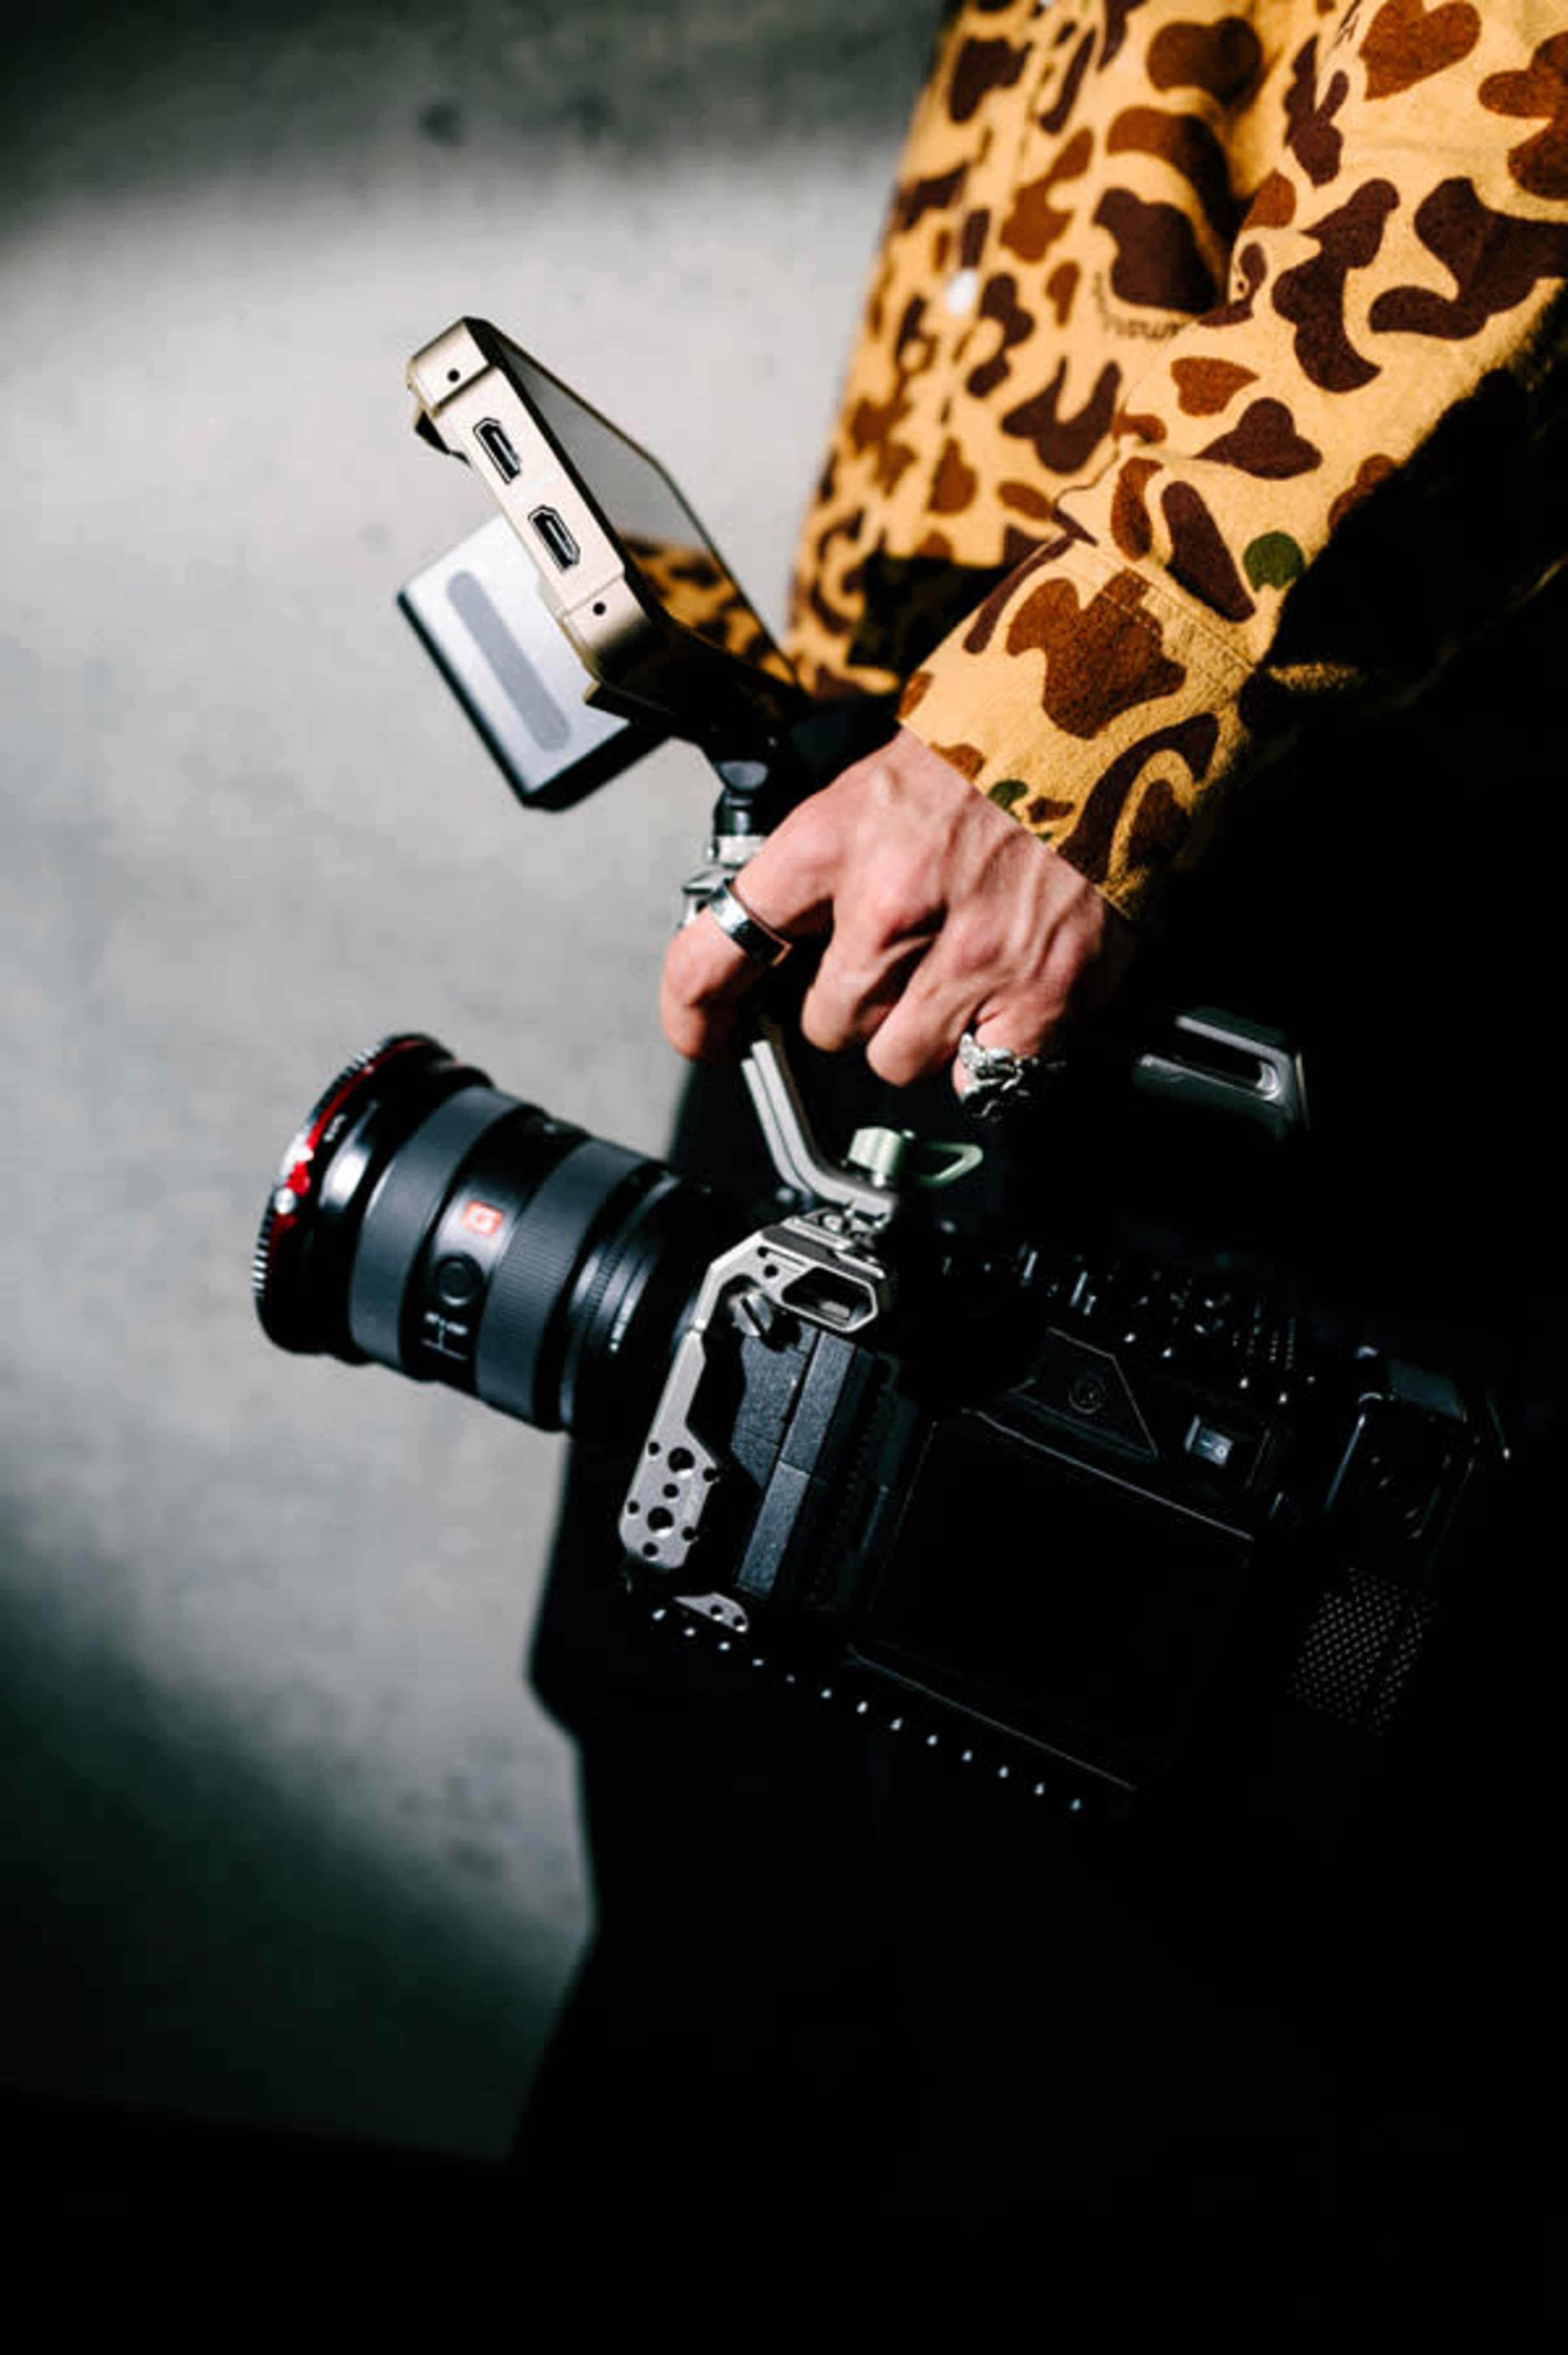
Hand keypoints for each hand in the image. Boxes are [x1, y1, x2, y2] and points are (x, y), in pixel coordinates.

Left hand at [662, 727, 1133, 1092]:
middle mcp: (892, 902)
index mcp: (832, 839)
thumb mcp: (874, 784)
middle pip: (829, 1025)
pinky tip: (1011, 991)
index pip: (719, 952)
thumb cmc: (992, 747)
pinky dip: (995, 1050)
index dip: (697, 1010)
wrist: (1111, 715)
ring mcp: (973, 953)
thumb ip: (823, 866)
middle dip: (856, 1006)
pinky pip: (985, 1074)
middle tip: (901, 959)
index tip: (704, 1034)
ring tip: (961, 970)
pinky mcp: (1046, 991)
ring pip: (900, 1059)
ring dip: (922, 1033)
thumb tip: (785, 937)